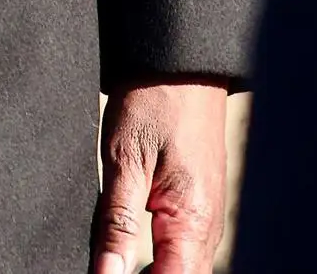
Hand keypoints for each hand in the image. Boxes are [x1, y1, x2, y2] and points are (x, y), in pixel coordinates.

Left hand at [94, 80, 230, 273]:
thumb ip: (115, 225)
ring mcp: (207, 218)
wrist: (182, 64)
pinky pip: (183, 252)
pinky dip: (160, 261)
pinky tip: (131, 256)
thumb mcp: (124, 162)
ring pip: (182, 270)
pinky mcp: (199, 207)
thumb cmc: (156, 101)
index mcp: (192, 221)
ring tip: (116, 261)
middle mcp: (208, 228)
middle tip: (108, 266)